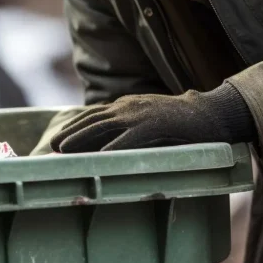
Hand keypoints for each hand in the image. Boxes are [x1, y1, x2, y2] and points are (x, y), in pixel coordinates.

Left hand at [49, 84, 255, 152]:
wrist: (209, 113)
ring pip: (104, 126)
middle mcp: (129, 106)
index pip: (94, 115)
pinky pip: (131, 138)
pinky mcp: (156, 125)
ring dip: (82, 139)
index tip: (57, 139)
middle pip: (93, 119)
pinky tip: (101, 158)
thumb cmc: (180, 121)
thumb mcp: (148, 121)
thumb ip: (130, 128)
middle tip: (52, 147)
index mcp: (127, 105)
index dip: (74, 127)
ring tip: (65, 151)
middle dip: (71, 133)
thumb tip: (108, 144)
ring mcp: (141, 114)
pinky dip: (114, 147)